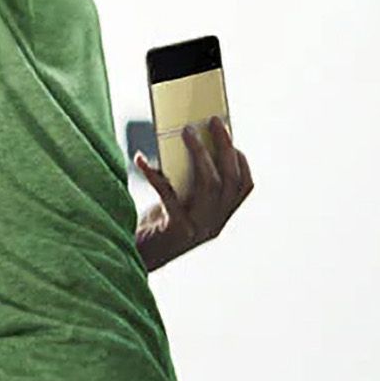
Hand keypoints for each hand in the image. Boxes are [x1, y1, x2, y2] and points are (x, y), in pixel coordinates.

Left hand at [131, 117, 252, 271]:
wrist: (136, 260)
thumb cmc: (155, 225)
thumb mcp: (179, 204)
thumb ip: (186, 182)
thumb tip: (187, 140)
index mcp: (219, 218)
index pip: (243, 187)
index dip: (240, 161)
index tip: (231, 137)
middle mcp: (213, 224)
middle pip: (228, 181)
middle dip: (224, 147)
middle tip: (213, 121)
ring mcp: (197, 228)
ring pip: (209, 185)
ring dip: (199, 153)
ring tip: (186, 131)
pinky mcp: (175, 229)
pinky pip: (168, 195)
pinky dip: (154, 173)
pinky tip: (140, 158)